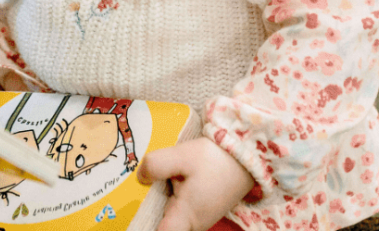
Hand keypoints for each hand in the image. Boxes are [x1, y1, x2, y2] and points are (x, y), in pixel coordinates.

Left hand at [137, 136, 254, 230]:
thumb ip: (156, 165)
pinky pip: (181, 210)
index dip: (145, 228)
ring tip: (145, 186)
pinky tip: (164, 181)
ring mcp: (201, 217)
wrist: (245, 155)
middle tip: (133, 198)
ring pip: (173, 218)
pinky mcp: (204, 208)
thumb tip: (140, 176)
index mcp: (186, 217)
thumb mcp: (181, 156)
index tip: (132, 220)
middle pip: (165, 226)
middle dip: (149, 214)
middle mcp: (194, 224)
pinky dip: (170, 198)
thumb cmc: (213, 158)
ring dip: (160, 204)